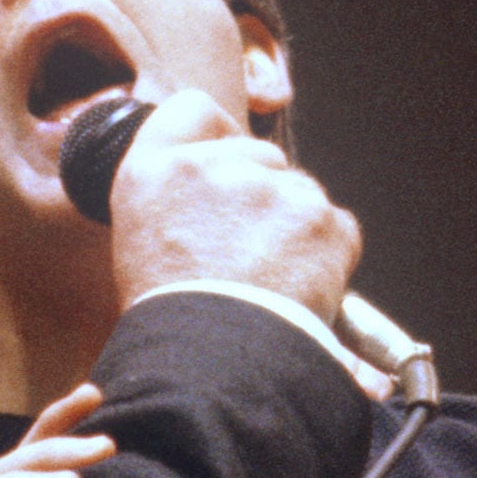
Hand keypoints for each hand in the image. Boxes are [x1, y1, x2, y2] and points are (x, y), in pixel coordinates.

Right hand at [104, 91, 361, 322]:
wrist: (213, 368)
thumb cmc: (172, 320)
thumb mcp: (141, 243)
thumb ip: (175, 196)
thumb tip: (214, 186)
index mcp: (154, 171)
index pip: (193, 110)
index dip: (215, 136)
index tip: (224, 166)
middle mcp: (212, 168)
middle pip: (259, 156)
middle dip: (262, 196)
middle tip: (245, 253)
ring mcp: (271, 189)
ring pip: (299, 194)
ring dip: (294, 229)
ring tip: (269, 282)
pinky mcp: (321, 218)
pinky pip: (335, 227)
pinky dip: (328, 256)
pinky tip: (299, 290)